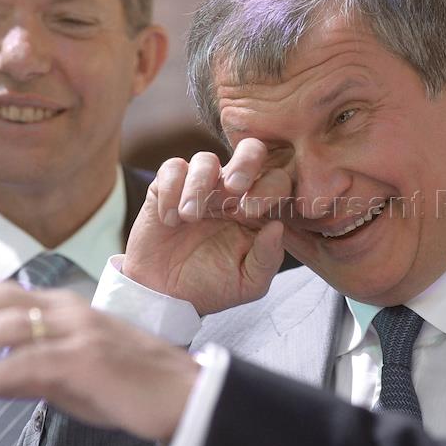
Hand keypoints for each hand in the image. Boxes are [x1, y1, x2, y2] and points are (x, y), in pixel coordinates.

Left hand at [0, 282, 198, 441]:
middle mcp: (70, 310)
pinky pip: (28, 360)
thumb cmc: (132, 387)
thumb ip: (25, 372)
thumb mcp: (71, 377)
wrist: (186, 396)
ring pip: (5, 326)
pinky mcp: (86, 359)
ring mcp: (79, 332)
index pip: (2, 294)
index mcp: (68, 307)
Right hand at [123, 139, 291, 314]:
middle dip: (246, 162)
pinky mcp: (168, 186)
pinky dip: (171, 190)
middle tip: (234, 188)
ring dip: (200, 186)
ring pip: (206, 159)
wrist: (167, 295)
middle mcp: (233, 192)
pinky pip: (173, 168)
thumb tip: (278, 226)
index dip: (270, 188)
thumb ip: (267, 257)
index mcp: (258, 209)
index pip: (278, 180)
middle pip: (251, 150)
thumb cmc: (212, 286)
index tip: (251, 212)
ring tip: (190, 217)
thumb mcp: (248, 283)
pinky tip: (170, 219)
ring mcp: (202, 186)